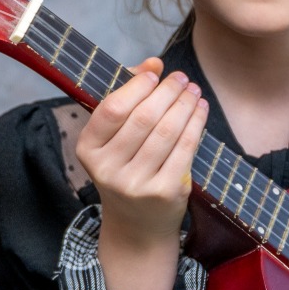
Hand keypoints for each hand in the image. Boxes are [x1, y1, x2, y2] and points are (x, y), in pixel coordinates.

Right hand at [76, 57, 208, 245]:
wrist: (137, 226)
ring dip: (185, 105)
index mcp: (88, 151)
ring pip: (167, 131)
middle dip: (167, 91)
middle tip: (181, 78)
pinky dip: (196, 124)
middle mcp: (107, 169)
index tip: (154, 72)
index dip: (135, 86)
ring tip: (194, 91)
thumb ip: (127, 97)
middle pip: (143, 118)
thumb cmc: (126, 170)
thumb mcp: (114, 140)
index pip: (112, 110)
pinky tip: (201, 110)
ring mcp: (136, 183)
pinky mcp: (164, 192)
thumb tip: (151, 63)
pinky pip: (185, 149)